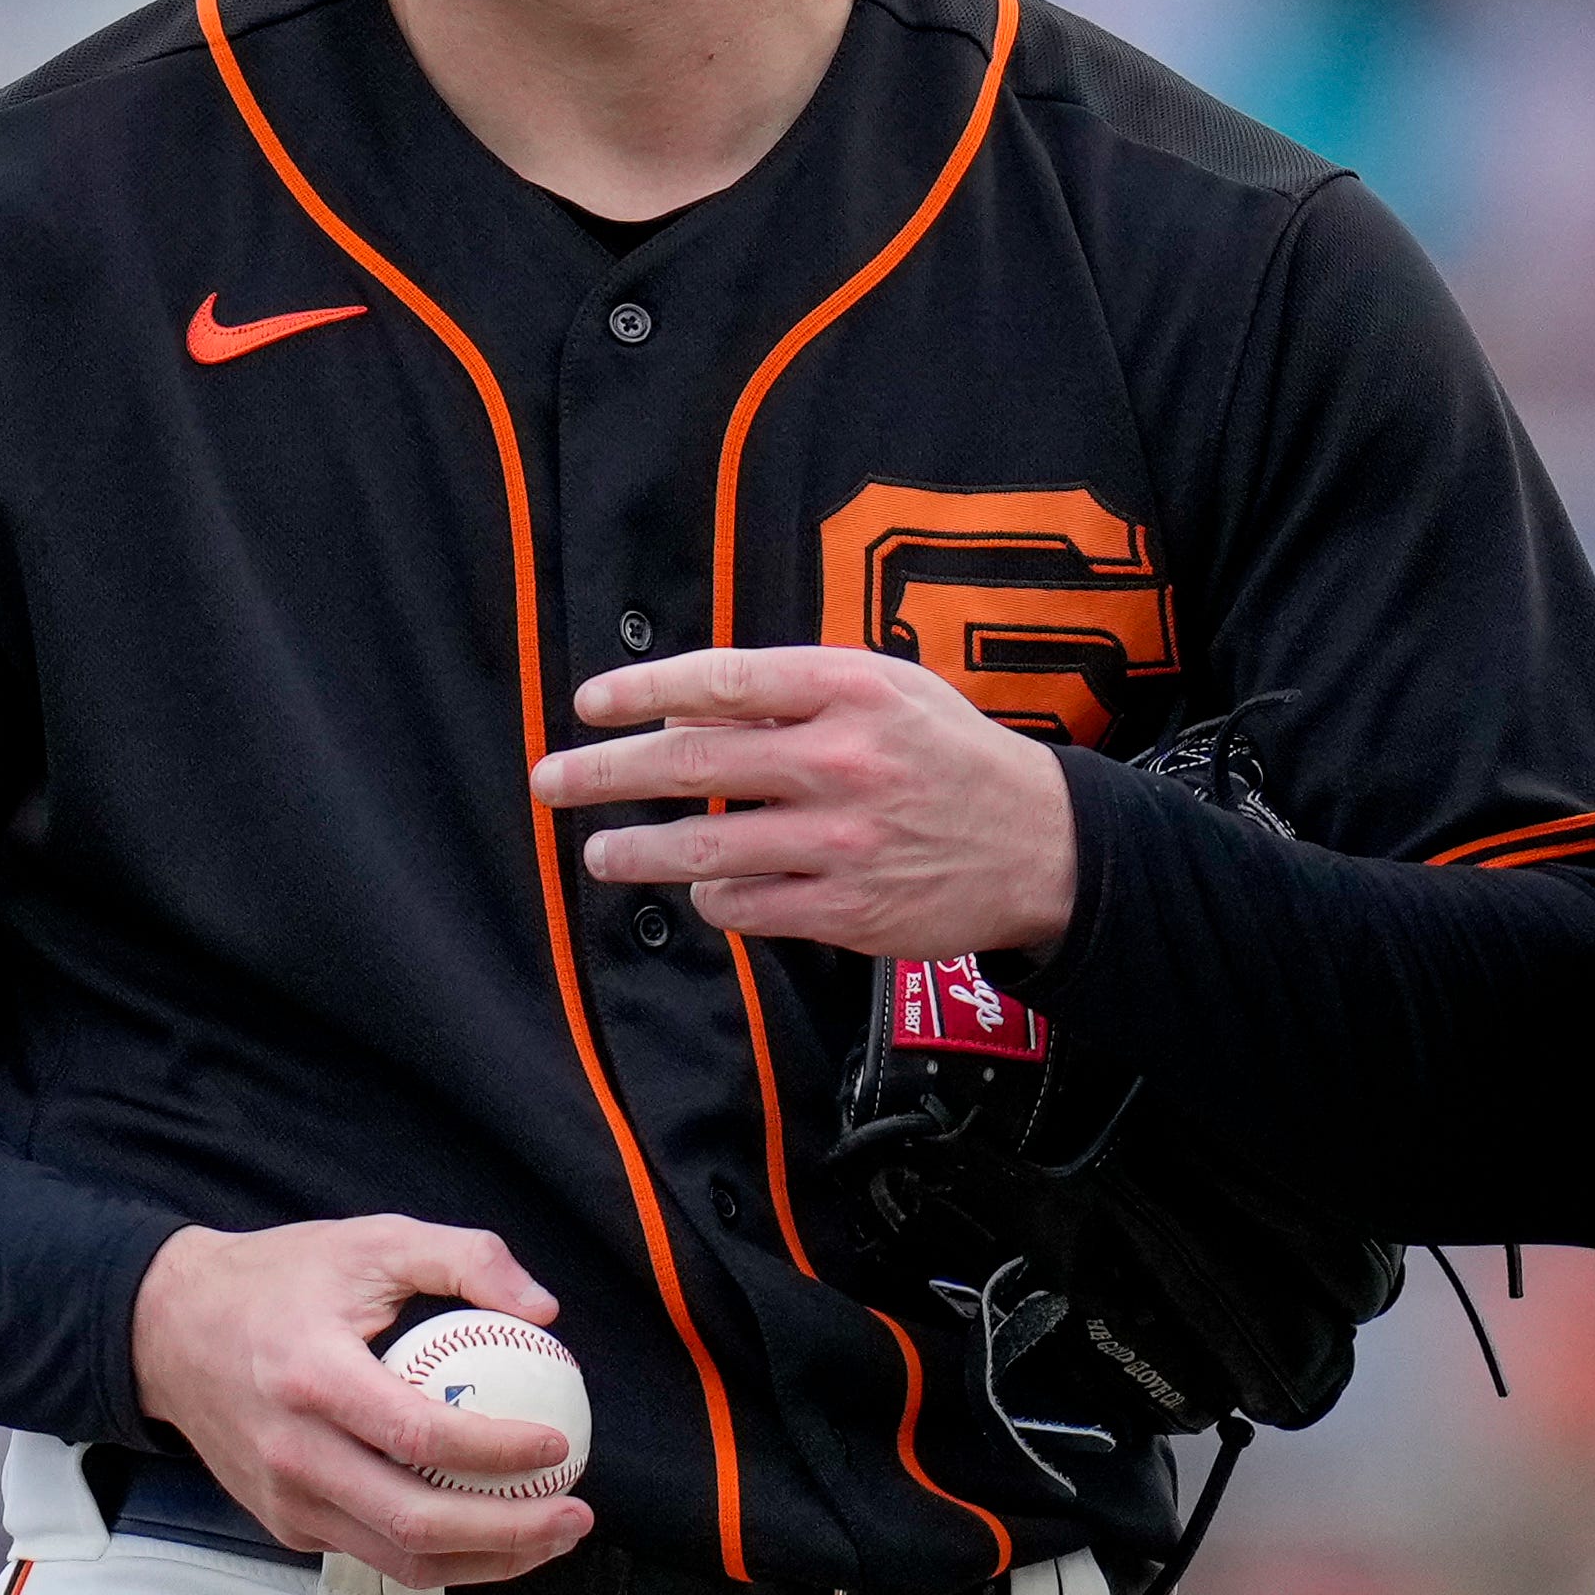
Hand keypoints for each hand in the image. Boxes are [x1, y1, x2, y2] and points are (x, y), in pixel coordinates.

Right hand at [127, 1219, 594, 1587]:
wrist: (166, 1330)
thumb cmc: (278, 1282)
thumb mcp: (371, 1240)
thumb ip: (463, 1258)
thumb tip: (542, 1311)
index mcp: (312, 1377)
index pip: (419, 1433)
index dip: (497, 1451)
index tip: (558, 1446)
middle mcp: (294, 1451)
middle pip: (415, 1523)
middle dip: (511, 1532)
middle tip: (575, 1514)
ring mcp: (285, 1499)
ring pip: (399, 1559)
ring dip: (487, 1560)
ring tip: (549, 1535)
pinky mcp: (284, 1524)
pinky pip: (373, 1554)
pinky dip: (440, 1556)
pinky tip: (490, 1532)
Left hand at [528, 648, 1077, 959]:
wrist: (1042, 845)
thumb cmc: (950, 756)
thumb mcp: (887, 691)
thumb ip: (792, 695)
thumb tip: (685, 713)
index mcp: (849, 690)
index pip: (720, 682)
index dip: (641, 692)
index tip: (588, 703)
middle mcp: (841, 762)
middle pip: (692, 765)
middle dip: (605, 774)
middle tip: (551, 781)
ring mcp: (842, 843)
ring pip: (705, 849)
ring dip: (636, 851)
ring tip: (599, 852)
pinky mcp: (846, 912)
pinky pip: (745, 907)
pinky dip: (712, 897)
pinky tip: (704, 888)